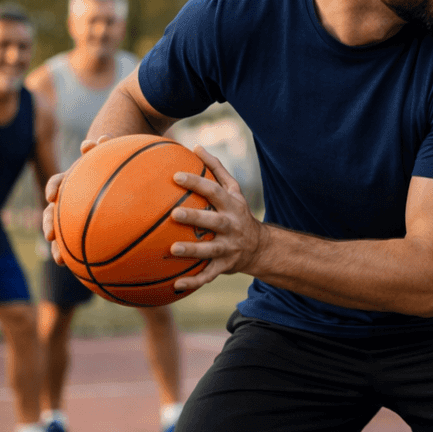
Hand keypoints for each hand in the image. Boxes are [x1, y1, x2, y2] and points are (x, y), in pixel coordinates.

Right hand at [42, 137, 105, 263]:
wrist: (124, 176)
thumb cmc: (116, 163)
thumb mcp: (110, 155)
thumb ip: (102, 149)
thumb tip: (98, 139)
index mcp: (76, 180)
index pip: (59, 182)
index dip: (54, 188)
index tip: (52, 197)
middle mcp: (73, 199)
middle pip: (55, 212)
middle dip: (51, 225)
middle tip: (50, 236)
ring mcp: (78, 214)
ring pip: (65, 233)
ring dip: (60, 247)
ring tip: (61, 260)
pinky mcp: (88, 228)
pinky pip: (83, 245)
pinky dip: (81, 256)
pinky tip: (86, 272)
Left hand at [169, 145, 262, 291]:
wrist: (259, 246)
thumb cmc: (238, 212)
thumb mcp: (233, 190)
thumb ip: (216, 168)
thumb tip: (196, 146)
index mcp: (232, 205)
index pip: (214, 191)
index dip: (196, 183)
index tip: (176, 176)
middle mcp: (232, 225)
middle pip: (214, 221)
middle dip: (195, 217)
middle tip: (173, 213)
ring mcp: (230, 247)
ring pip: (211, 249)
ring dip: (193, 250)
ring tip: (172, 250)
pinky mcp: (226, 266)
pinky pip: (209, 275)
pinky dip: (194, 281)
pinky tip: (175, 285)